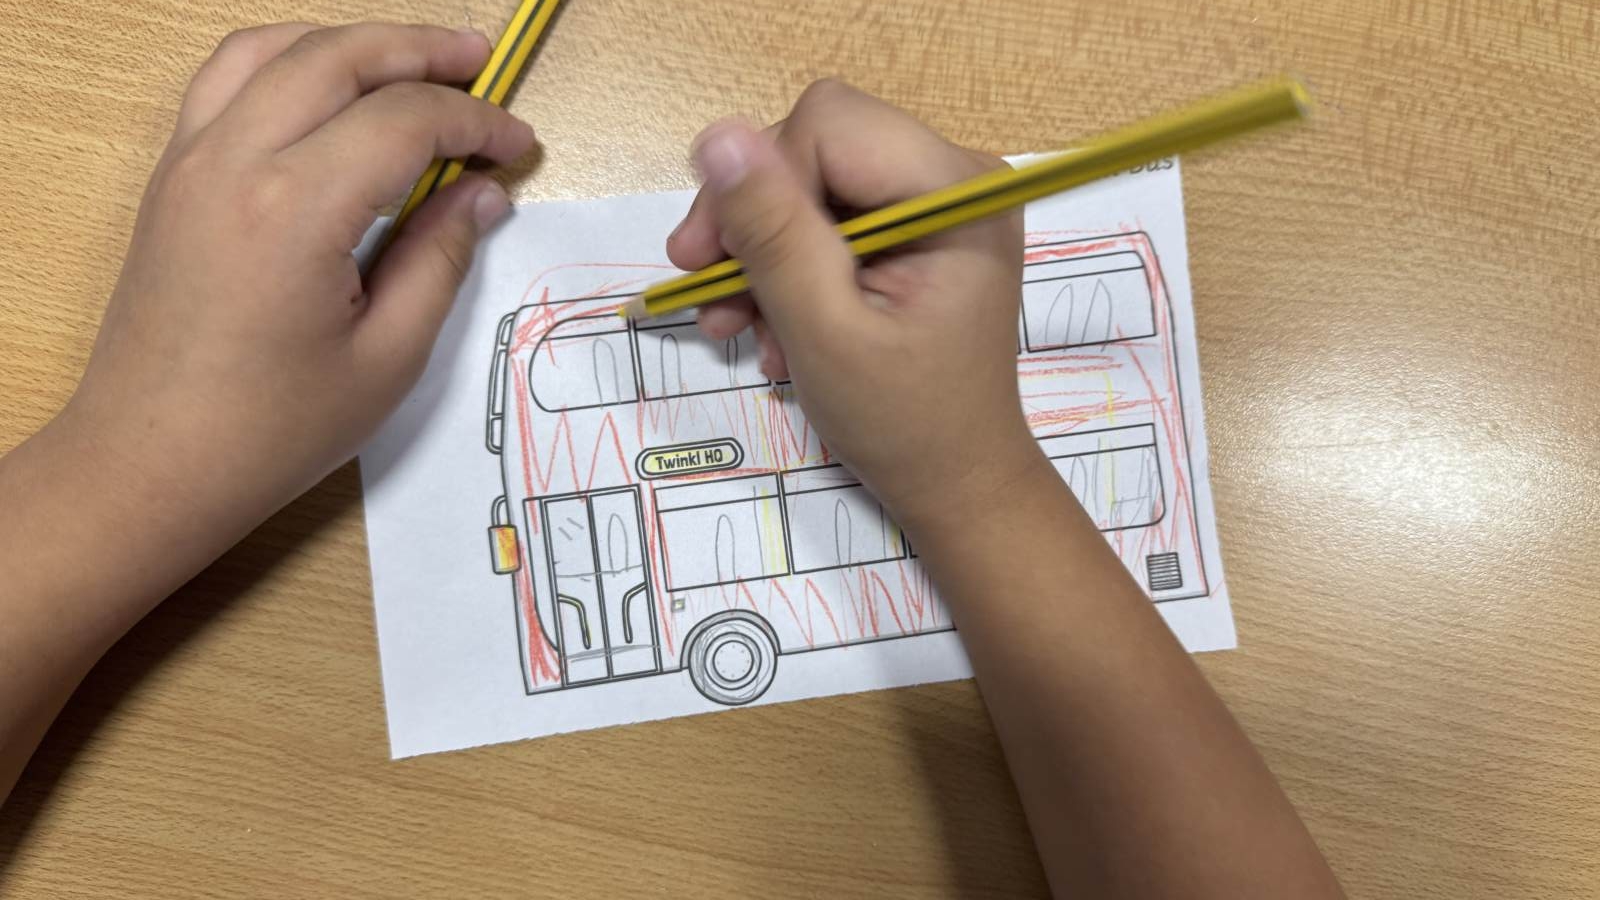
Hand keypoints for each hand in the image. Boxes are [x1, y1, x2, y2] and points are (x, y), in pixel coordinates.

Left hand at [65, 22, 534, 527]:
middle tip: (486, 65)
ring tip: (414, 61)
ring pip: (276, 49)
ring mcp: (191, 161)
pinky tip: (331, 88)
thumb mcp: (387, 357)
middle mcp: (234, 162)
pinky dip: (288, 61)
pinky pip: (227, 79)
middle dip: (423, 51)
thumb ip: (441, 259)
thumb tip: (483, 192)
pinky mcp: (173, 177)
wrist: (152, 463)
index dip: (475, 123)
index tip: (518, 147)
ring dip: (353, 44)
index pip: (405, 120)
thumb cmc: (270, 430)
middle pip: (340, 57)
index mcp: (295, 210)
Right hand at [665, 80, 1032, 529]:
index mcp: (957, 191)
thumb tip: (717, 138)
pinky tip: (773, 327)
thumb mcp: (823, 330)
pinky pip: (830, 216)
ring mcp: (936, 201)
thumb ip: (772, 233)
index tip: (704, 259)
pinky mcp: (916, 230)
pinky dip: (790, 266)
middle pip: (815, 144)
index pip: (826, 125)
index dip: (756, 183)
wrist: (956, 480)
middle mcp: (956, 177)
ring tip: (735, 326)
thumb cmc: (903, 421)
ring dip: (761, 252)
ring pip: (812, 180)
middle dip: (751, 220)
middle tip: (706, 293)